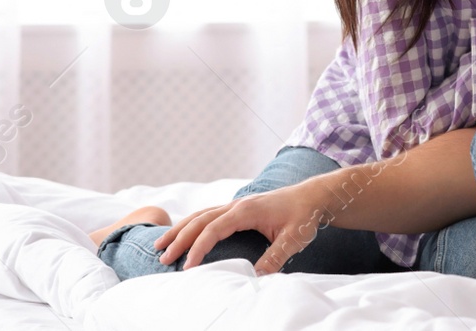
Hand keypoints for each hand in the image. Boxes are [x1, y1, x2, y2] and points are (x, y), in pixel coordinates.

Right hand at [154, 178, 334, 274]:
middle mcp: (237, 205)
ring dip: (181, 229)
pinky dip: (192, 224)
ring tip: (160, 245)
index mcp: (247, 210)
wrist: (315, 196)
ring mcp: (237, 204)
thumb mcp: (294, 239)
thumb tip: (255, 279)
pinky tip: (184, 234)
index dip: (198, 248)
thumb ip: (274, 257)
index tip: (187, 267)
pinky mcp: (239, 208)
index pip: (214, 229)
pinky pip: (209, 214)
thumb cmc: (305, 216)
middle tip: (162, 258)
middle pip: (200, 220)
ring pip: (201, 215)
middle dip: (179, 238)